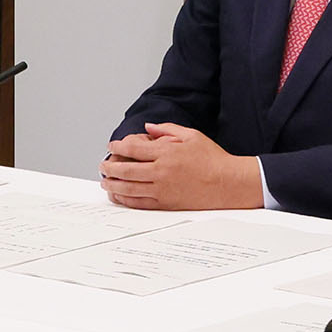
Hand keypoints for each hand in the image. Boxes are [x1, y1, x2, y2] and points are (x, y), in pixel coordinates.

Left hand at [98, 123, 262, 209]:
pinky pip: (138, 202)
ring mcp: (162, 189)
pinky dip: (125, 198)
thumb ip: (167, 129)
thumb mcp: (192, 135)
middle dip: (109, 167)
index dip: (118, 146)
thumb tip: (148, 127)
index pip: (133, 148)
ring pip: (128, 188)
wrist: (228, 183)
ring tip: (105, 181)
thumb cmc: (213, 159)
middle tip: (103, 165)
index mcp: (167, 152)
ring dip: (112, 184)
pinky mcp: (166, 203)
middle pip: (125, 169)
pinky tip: (119, 194)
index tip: (112, 146)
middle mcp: (162, 171)